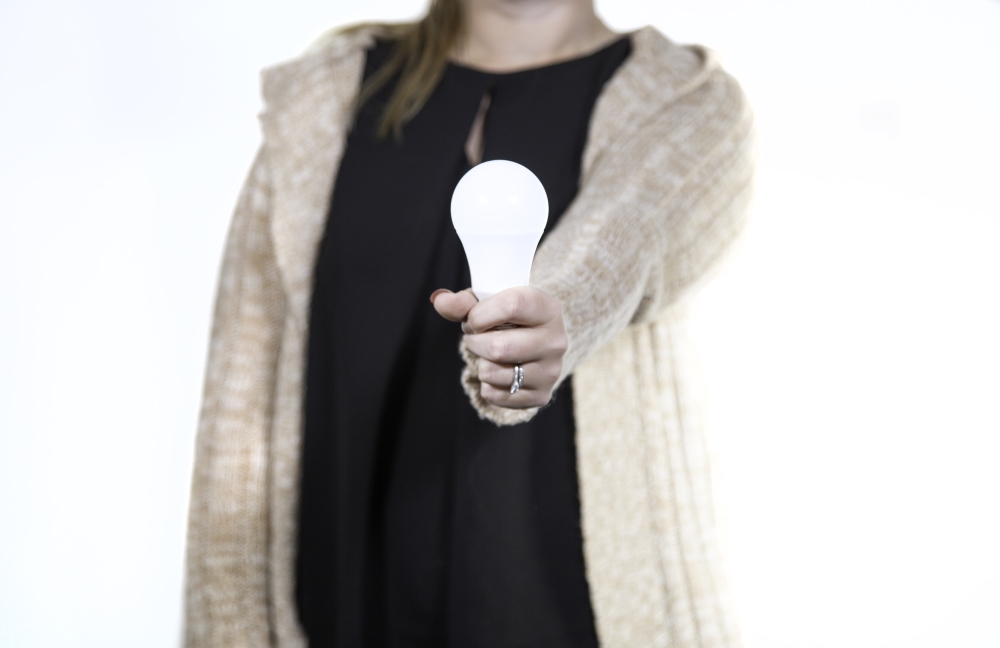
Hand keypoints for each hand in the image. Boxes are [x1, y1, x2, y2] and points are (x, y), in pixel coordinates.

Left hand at [431, 286, 568, 408]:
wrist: (537, 341)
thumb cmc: (508, 316)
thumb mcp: (490, 302)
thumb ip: (463, 302)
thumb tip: (439, 300)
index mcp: (548, 308)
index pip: (512, 306)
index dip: (481, 314)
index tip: (474, 318)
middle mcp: (556, 341)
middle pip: (499, 348)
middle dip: (475, 342)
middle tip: (476, 337)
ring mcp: (551, 371)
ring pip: (492, 373)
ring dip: (480, 363)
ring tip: (489, 354)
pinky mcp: (541, 395)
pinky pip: (494, 395)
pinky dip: (487, 384)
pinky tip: (498, 371)